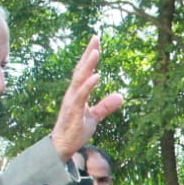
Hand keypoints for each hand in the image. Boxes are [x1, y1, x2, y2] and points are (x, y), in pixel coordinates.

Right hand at [50, 36, 124, 161]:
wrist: (62, 147)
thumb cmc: (75, 130)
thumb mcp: (94, 117)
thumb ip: (105, 106)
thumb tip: (120, 96)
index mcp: (77, 93)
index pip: (84, 71)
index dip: (90, 56)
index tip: (96, 42)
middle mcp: (72, 93)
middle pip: (81, 70)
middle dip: (88, 53)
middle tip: (96, 38)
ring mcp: (71, 101)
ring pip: (79, 79)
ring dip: (88, 65)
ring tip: (96, 52)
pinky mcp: (73, 111)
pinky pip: (80, 96)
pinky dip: (88, 85)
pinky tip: (96, 76)